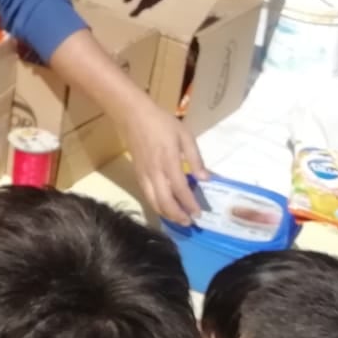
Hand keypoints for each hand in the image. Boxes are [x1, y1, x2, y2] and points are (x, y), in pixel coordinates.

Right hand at [122, 95, 203, 222]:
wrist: (132, 115)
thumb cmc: (161, 122)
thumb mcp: (184, 135)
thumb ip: (195, 158)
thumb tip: (205, 178)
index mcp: (169, 161)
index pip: (180, 189)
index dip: (190, 204)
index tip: (199, 214)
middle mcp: (155, 172)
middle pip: (165, 201)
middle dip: (177, 215)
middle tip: (189, 222)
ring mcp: (144, 174)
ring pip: (153, 201)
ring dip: (166, 214)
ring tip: (178, 219)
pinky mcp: (137, 174)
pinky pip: (146, 195)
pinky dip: (156, 205)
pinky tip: (164, 207)